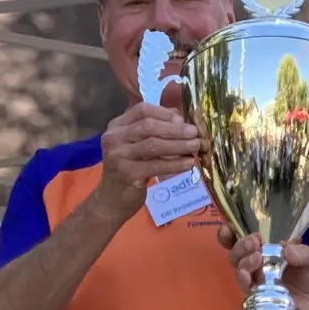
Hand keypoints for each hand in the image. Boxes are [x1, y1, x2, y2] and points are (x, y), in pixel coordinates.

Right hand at [94, 102, 200, 218]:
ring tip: (196, 146)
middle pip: (149, 126)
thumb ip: (154, 129)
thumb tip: (180, 117)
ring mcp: (118, 156)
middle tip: (195, 133)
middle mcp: (114, 138)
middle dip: (175, 129)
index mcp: (117, 126)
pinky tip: (188, 164)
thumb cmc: (129, 168)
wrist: (113, 199)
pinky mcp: (128, 174)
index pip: (142, 110)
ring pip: (154, 145)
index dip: (164, 113)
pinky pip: (156, 165)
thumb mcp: (136, 145)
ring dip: (179, 145)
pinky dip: (175, 164)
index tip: (182, 120)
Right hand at [217, 228, 308, 309]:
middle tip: (254, 243)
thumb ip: (304, 252)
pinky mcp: (257, 295)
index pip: (248, 238)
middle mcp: (260, 263)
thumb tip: (285, 249)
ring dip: (243, 260)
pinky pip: (245, 285)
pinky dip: (243, 278)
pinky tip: (248, 275)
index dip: (234, 232)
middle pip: (238, 251)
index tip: (229, 228)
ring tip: (257, 257)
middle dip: (241, 245)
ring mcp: (258, 280)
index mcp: (271, 249)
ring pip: (239, 266)